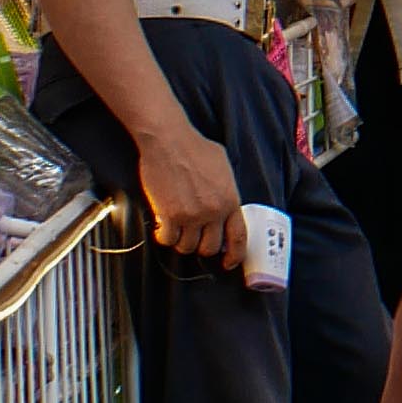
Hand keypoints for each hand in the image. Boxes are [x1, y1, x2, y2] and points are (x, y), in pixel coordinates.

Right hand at [134, 119, 244, 262]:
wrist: (169, 141)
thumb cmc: (195, 148)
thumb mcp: (224, 168)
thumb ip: (227, 191)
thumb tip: (226, 206)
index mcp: (230, 200)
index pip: (238, 237)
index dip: (235, 254)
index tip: (229, 261)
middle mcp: (213, 212)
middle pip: (209, 247)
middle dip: (202, 246)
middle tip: (194, 238)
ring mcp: (191, 215)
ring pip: (187, 246)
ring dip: (181, 241)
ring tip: (177, 229)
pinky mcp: (169, 215)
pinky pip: (167, 240)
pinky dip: (164, 236)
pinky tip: (162, 227)